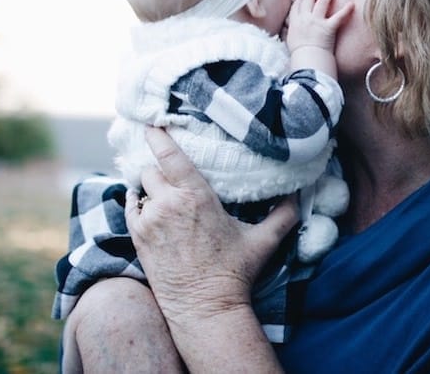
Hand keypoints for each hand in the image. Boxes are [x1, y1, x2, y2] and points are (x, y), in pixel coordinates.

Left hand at [124, 127, 299, 325]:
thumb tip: (299, 196)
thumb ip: (283, 215)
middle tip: (168, 169)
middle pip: (151, 168)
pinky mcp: (138, 237)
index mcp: (196, 196)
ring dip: (149, 186)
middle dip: (158, 166)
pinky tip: (147, 204)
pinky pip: (130, 207)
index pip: (171, 155)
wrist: (204, 308)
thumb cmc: (234, 273)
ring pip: (140, 187)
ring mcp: (149, 220)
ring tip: (160, 189)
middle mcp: (169, 203)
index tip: (153, 123)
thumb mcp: (263, 240)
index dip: (159, 135)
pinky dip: (137, 202)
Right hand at [285, 0, 353, 53]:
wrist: (307, 59)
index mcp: (295, 22)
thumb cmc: (299, 54)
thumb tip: (291, 32)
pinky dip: (346, 10)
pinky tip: (352, 4)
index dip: (300, 0)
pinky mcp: (328, 28)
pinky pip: (339, 17)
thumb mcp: (290, 41)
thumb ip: (291, 33)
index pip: (296, 6)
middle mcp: (305, 19)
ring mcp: (317, 22)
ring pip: (322, 2)